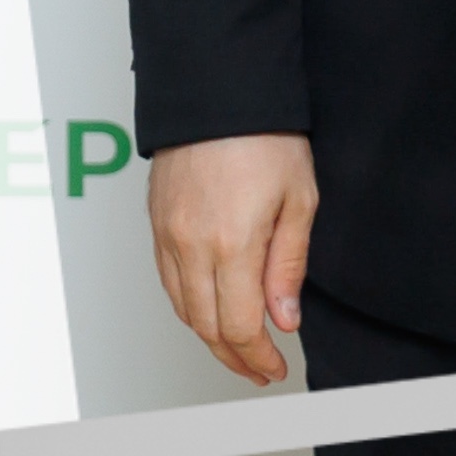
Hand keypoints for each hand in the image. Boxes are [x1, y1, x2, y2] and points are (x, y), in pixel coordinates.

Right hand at [147, 133, 318, 385]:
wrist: (219, 89)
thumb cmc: (266, 135)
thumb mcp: (299, 199)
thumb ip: (288, 265)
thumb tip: (284, 319)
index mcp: (231, 243)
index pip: (240, 326)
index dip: (258, 356)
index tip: (276, 366)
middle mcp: (190, 245)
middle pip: (206, 327)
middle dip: (235, 356)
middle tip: (260, 367)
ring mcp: (167, 235)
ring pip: (182, 308)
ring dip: (210, 336)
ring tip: (239, 346)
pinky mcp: (156, 223)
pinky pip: (168, 281)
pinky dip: (189, 305)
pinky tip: (211, 308)